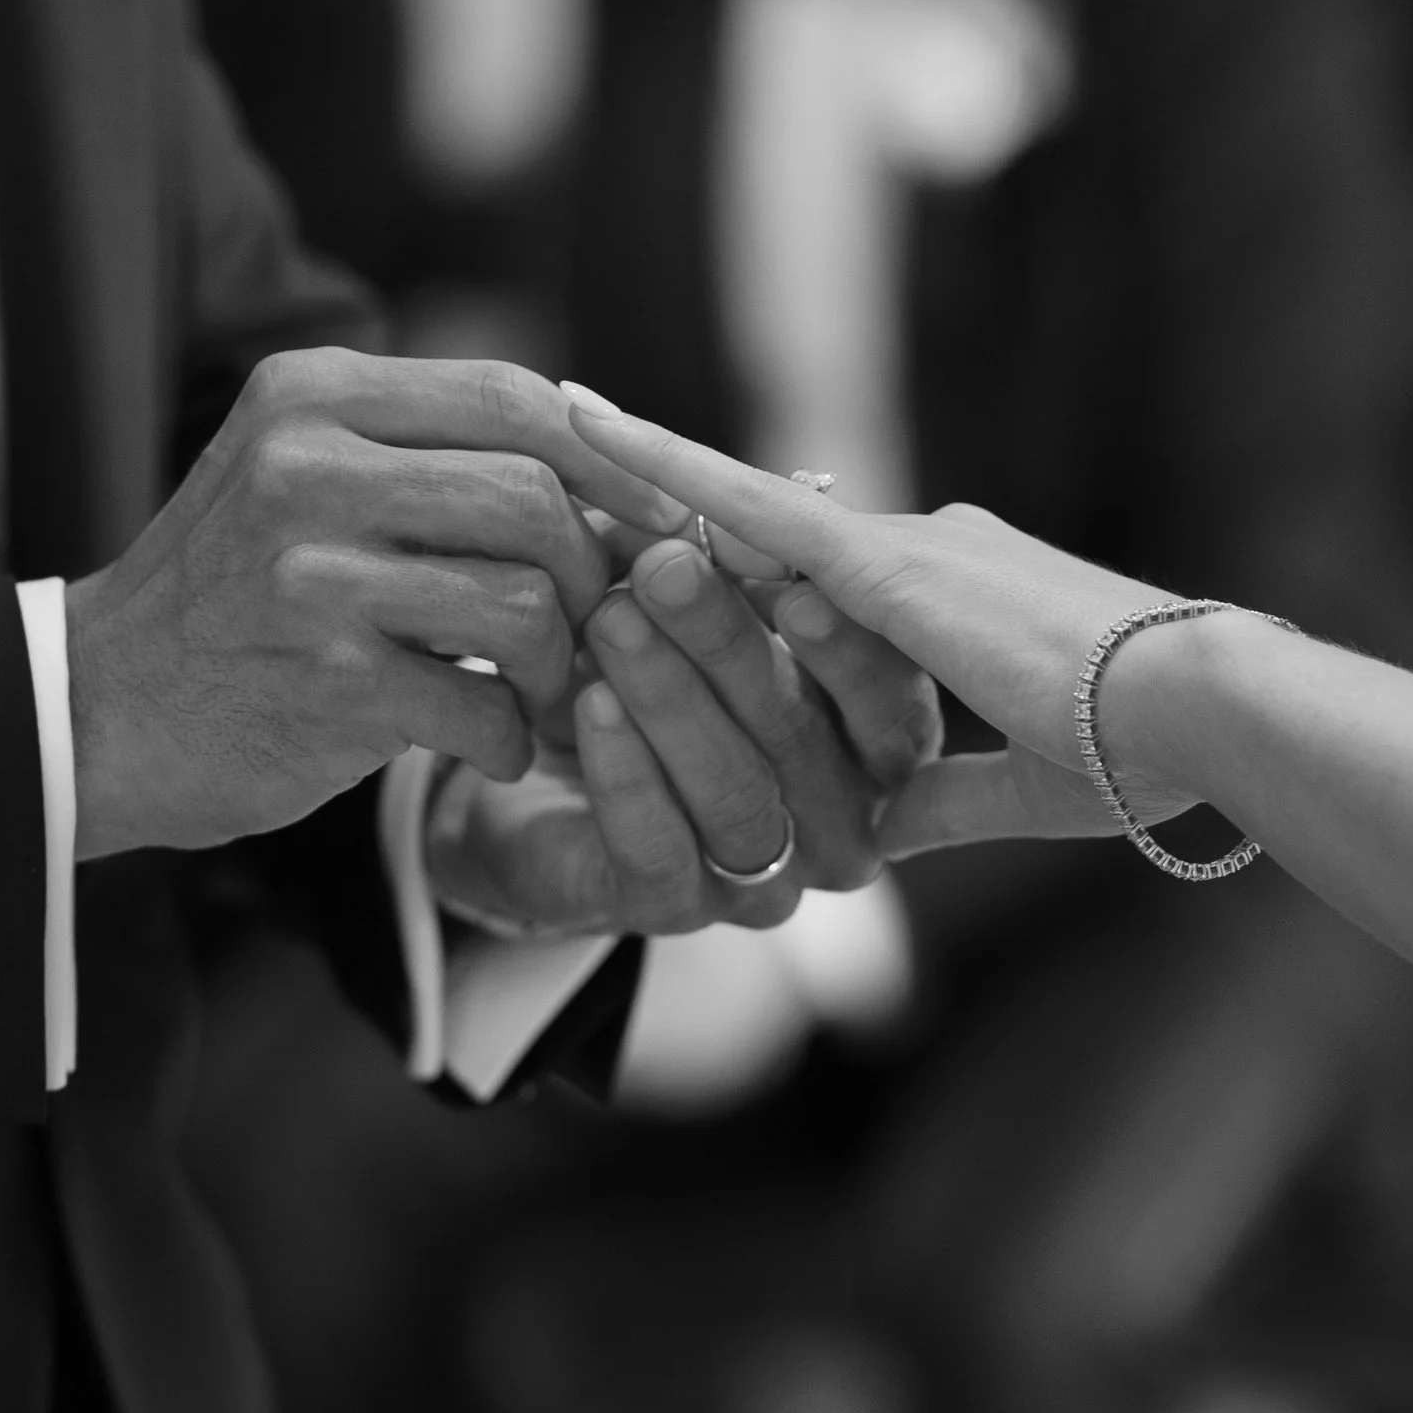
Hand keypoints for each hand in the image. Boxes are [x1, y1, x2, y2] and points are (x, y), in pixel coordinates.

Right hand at [64, 351, 678, 860]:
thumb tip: (622, 463)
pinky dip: (509, 734)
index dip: (611, 458)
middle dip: (589, 569)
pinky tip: (485, 739)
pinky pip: (485, 704)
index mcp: (312, 393)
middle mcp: (304, 465)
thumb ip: (431, 451)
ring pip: (526, 600)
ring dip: (560, 663)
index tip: (662, 514)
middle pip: (534, 494)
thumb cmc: (236, 593)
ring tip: (534, 687)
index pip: (511, 396)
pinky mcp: (324, 683)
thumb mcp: (305, 473)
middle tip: (592, 623)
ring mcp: (311, 575)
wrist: (95, 710)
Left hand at [424, 529, 942, 938]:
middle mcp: (843, 821)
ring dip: (673, 700)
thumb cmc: (633, 667)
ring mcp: (766, 881)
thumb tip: (700, 499)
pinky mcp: (675, 913)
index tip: (787, 568)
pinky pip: (661, 851)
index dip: (845, 638)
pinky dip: (627, 772)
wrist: (523, 784)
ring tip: (612, 619)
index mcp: (872, 742)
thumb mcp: (670, 601)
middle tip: (666, 564)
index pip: (888, 697)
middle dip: (731, 643)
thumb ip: (701, 558)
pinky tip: (588, 705)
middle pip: (805, 738)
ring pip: (740, 796)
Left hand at [559, 397, 1203, 857]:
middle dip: (679, 503)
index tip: (695, 545)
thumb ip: (946, 798)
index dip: (756, 564)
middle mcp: (924, 551)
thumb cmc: (1144, 749)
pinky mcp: (877, 561)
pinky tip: (592, 430)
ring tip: (563, 413)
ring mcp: (900, 546)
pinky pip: (743, 505)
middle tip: (583, 439)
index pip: (832, 578)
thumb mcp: (1023, 786)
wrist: (1198, 706)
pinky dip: (667, 467)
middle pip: (774, 532)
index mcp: (961, 598)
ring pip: (746, 507)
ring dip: (656, 478)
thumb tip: (886, 831)